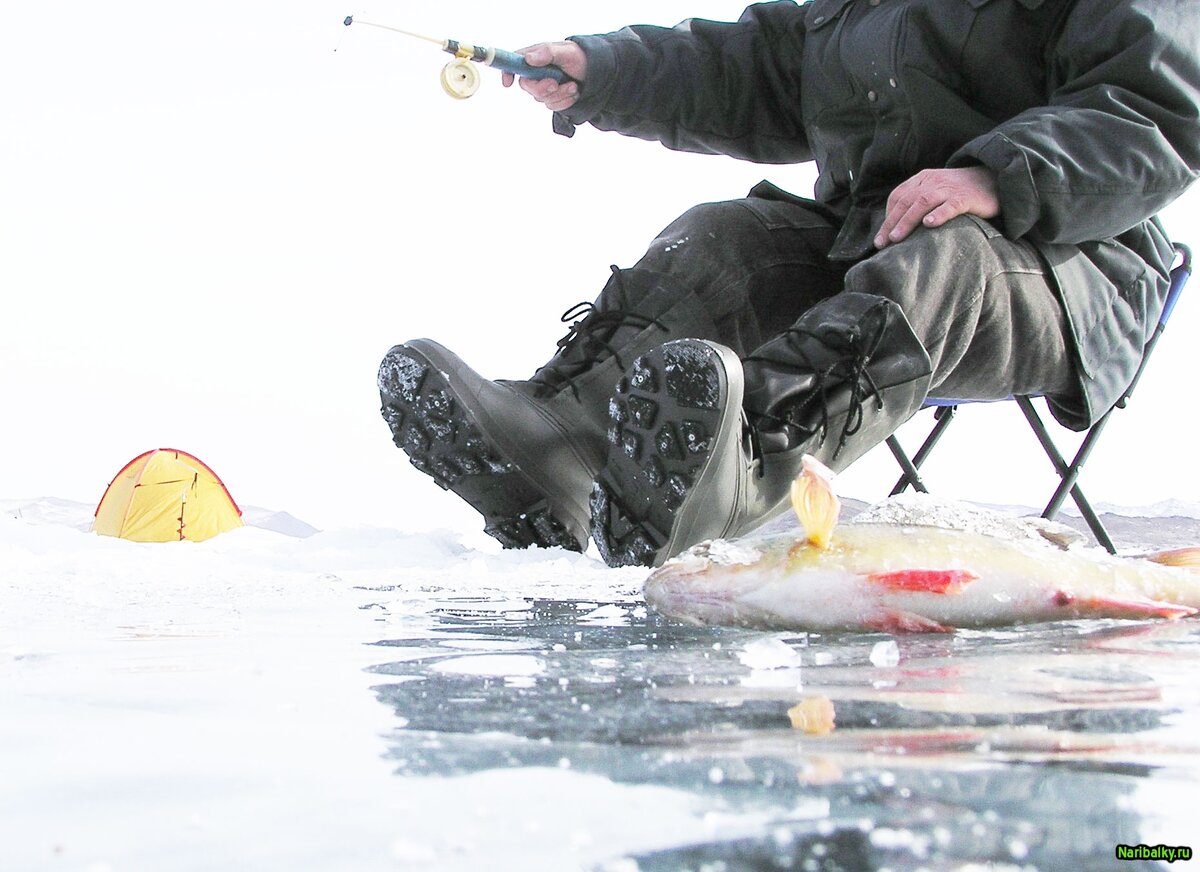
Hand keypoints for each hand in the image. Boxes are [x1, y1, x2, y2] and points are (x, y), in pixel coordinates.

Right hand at [501, 41, 586, 111]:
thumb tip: (528, 59)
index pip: (514, 63)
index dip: (507, 72)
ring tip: (573, 85)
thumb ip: (547, 53)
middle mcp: (536, 72)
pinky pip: (552, 106)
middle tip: (555, 83)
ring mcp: (544, 86)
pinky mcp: (552, 98)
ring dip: (559, 94)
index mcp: (535, 57)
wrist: (597, 72)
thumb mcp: (566, 51)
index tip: (508, 83)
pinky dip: (565, 101)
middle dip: (542, 87)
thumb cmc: (580, 57)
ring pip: (541, 98)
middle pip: (527, 86)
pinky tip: (574, 92)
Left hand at [874, 166, 999, 247]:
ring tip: (897, 238)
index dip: (887, 218)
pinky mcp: (966, 198)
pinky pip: (950, 205)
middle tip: (882, 244)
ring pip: (923, 202)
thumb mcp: (936, 191)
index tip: (880, 238)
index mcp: (923, 179)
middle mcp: (933, 181)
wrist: (994, 179)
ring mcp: (949, 189)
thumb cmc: (960, 191)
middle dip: (891, 223)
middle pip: (906, 201)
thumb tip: (897, 229)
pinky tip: (929, 224)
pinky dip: (938, 214)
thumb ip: (918, 203)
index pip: (898, 197)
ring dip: (907, 220)